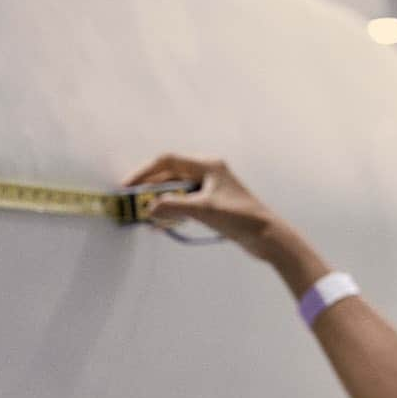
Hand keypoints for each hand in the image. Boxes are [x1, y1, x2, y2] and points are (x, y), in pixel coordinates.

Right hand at [121, 154, 281, 259]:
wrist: (267, 236)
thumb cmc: (241, 218)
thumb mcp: (204, 210)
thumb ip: (174, 206)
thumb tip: (149, 208)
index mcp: (207, 165)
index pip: (168, 161)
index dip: (145, 172)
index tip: (129, 186)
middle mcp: (208, 172)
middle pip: (170, 175)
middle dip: (150, 188)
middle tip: (132, 202)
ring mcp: (210, 188)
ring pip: (176, 190)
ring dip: (160, 202)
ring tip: (144, 216)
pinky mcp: (212, 204)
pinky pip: (184, 203)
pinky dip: (172, 212)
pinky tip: (161, 225)